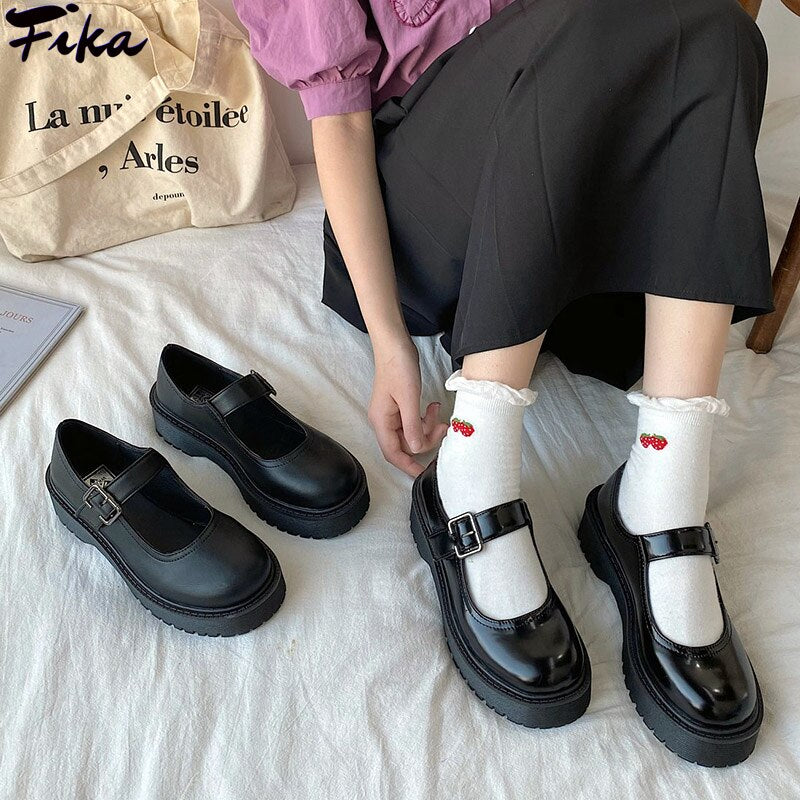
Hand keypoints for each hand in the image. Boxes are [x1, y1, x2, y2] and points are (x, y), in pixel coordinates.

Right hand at [368, 336, 448, 476]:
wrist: (394, 344)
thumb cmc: (398, 367)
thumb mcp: (409, 398)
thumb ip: (412, 426)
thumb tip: (417, 449)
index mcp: (381, 421)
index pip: (393, 453)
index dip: (408, 466)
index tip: (423, 473)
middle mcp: (384, 420)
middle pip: (405, 444)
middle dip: (425, 440)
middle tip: (442, 429)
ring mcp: (392, 413)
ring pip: (411, 433)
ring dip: (427, 427)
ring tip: (438, 414)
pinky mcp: (400, 406)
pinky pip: (413, 421)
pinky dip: (424, 418)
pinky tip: (433, 407)